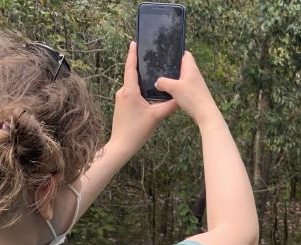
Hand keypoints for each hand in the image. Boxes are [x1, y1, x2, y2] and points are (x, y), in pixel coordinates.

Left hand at [108, 42, 177, 157]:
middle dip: (141, 68)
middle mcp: (123, 92)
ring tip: (154, 77)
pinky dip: (140, 91)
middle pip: (132, 76)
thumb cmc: (137, 130)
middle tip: (151, 59)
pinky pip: (132, 94)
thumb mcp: (156, 117)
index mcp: (129, 91)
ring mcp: (121, 99)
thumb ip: (169, 106)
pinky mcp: (122, 106)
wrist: (121, 145)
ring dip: (142, 82)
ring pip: (133, 86)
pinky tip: (149, 95)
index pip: (130, 68)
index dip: (132, 55)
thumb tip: (180, 98)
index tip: (134, 43)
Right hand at [154, 52, 220, 127]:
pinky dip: (177, 88)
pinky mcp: (195, 94)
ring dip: (174, 79)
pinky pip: (184, 87)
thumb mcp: (173, 88)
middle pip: (183, 66)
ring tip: (162, 81)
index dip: (177, 52)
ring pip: (183, 78)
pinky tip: (170, 93)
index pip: (186, 54)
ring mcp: (196, 85)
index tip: (167, 54)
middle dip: (173, 67)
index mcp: (191, 68)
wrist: (205, 114)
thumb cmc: (191, 98)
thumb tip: (157, 83)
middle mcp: (195, 75)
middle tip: (160, 68)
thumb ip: (162, 82)